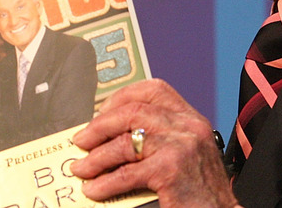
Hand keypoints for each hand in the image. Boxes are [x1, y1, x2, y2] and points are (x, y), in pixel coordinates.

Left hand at [70, 79, 237, 207]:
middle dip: (99, 127)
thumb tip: (108, 136)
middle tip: (81, 141)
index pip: (153, 90)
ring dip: (95, 157)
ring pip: (125, 143)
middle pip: (132, 112)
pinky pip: (126, 173)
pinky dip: (104, 182)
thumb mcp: (185, 152)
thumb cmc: (200, 190)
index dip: (120, 98)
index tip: (100, 113)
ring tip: (81, 168)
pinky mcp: (171, 170)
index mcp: (191, 118)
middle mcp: (188, 126)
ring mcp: (181, 146)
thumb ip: (157, 137)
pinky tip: (94, 189)